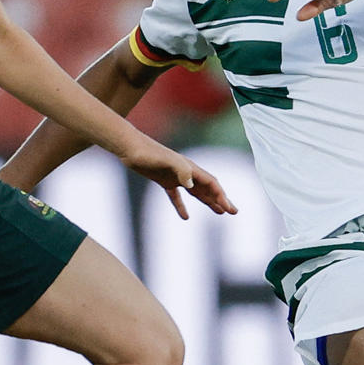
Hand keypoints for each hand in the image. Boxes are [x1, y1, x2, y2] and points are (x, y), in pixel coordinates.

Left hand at [118, 141, 237, 219]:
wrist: (130, 148)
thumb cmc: (148, 153)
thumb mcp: (166, 161)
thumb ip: (181, 171)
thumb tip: (192, 186)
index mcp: (190, 168)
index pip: (211, 184)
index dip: (221, 196)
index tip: (229, 209)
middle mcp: (186, 172)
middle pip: (208, 188)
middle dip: (221, 200)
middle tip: (233, 212)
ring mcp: (175, 177)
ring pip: (196, 192)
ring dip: (208, 202)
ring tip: (219, 212)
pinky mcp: (164, 180)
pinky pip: (176, 196)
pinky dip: (181, 206)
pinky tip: (185, 217)